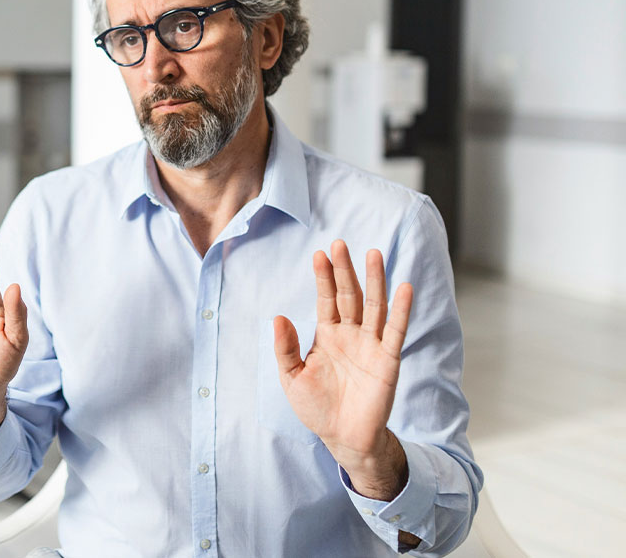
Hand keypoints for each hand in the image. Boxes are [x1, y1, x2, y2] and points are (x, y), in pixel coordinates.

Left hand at [273, 240, 413, 499]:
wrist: (343, 438)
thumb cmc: (316, 407)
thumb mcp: (291, 377)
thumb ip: (285, 347)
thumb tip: (278, 317)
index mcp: (327, 335)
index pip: (326, 299)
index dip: (324, 277)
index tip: (320, 254)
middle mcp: (350, 335)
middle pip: (349, 295)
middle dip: (345, 270)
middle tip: (341, 244)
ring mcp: (371, 345)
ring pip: (374, 306)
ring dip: (375, 280)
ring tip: (374, 254)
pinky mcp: (388, 360)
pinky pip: (395, 331)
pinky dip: (401, 310)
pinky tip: (404, 287)